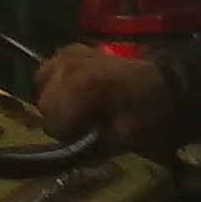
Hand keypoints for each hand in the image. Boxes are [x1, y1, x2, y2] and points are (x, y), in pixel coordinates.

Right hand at [33, 44, 174, 152]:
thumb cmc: (142, 113)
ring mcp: (67, 53)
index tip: (85, 135)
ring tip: (77, 105)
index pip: (52, 123)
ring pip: (41, 85)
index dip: (67, 135)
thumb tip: (64, 152)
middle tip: (83, 121)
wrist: (159, 83)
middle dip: (60, 117)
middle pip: (44, 104)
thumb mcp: (118, 140)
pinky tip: (74, 88)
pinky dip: (56, 81)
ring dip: (55, 98)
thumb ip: (86, 149)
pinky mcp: (70, 48)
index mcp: (80, 87)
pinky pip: (48, 70)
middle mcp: (68, 66)